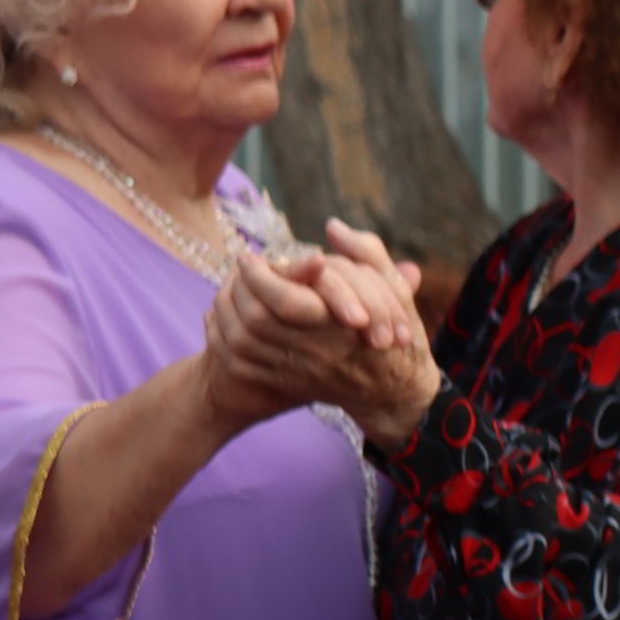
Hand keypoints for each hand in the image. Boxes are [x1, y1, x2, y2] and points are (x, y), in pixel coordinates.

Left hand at [213, 233, 442, 445]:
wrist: (393, 392)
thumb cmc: (397, 335)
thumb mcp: (395, 290)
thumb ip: (368, 254)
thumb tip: (333, 227)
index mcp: (344, 327)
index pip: (285, 299)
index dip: (260, 275)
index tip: (251, 258)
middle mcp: (318, 352)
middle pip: (257, 319)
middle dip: (239, 289)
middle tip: (237, 271)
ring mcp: (299, 371)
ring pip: (242, 342)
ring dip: (226, 312)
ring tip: (228, 290)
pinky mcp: (285, 383)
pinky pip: (239, 364)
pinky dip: (222, 340)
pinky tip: (223, 319)